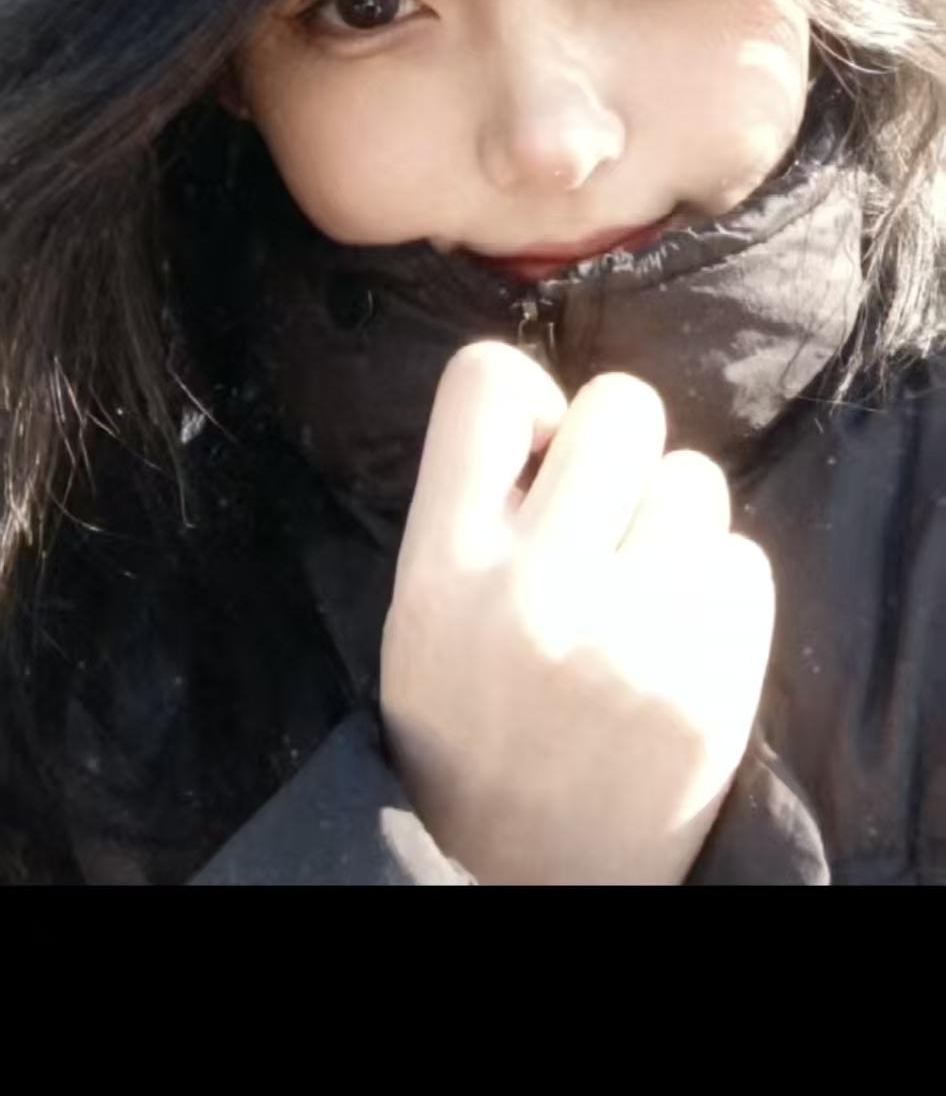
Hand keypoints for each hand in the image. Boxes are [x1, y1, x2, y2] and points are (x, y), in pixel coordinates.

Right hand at [381, 341, 773, 883]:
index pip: (486, 378)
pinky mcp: (709, 686)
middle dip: (618, 452)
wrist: (517, 882)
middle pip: (621, 407)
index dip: (525, 397)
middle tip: (600, 519)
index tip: (534, 451)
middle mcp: (535, 591)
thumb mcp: (426, 607)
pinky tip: (676, 643)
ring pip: (694, 479)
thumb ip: (477, 503)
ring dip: (673, 523)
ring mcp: (630, 639)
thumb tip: (562, 410)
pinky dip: (719, 591)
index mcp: (442, 564)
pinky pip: (744, 561)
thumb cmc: (471, 725)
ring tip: (637, 592)